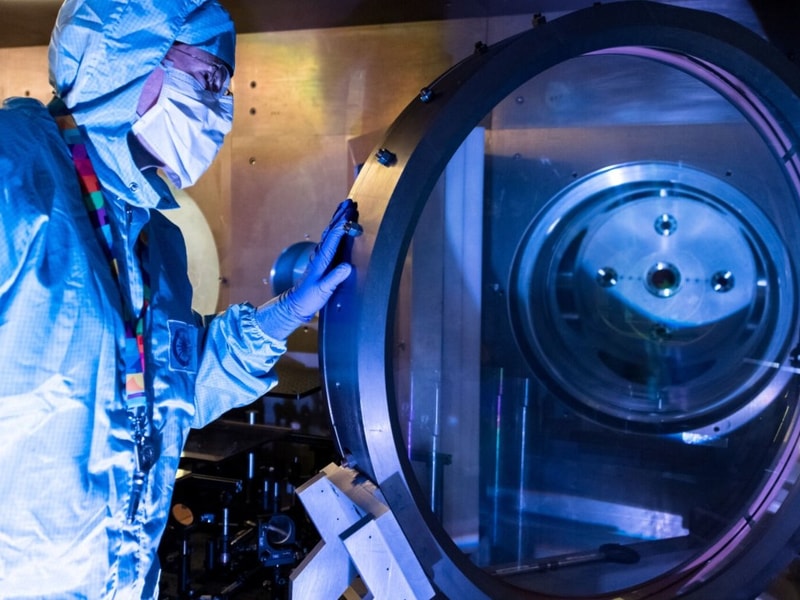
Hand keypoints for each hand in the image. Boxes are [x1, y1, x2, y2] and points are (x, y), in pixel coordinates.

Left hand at [256, 199, 358, 339]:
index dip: (341, 227)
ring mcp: (321, 256)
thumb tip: (347, 266)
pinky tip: (341, 226)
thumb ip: (334, 278)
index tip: (350, 216)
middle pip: (331, 230)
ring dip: (338, 219)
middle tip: (350, 203)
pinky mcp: (323, 259)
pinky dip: (337, 230)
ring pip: (331, 233)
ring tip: (347, 208)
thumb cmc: (309, 298)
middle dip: (340, 216)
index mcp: (321, 260)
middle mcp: (320, 254)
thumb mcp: (323, 290)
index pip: (332, 239)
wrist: (296, 303)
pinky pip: (331, 240)